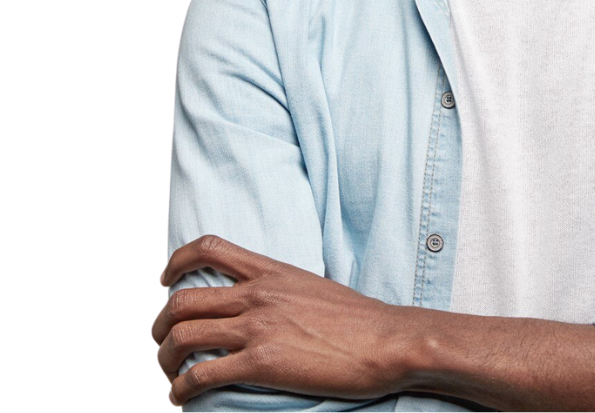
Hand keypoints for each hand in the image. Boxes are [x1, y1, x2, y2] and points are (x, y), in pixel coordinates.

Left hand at [152, 235, 408, 407]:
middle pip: (182, 300)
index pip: (209, 247)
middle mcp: (257, 293)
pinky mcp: (261, 362)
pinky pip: (200, 376)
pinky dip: (180, 391)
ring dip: (163, 361)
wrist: (385, 340)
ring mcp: (258, 327)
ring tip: (169, 377)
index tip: (165, 281)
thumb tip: (254, 303)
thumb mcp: (311, 287)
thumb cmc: (356, 320)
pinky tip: (182, 401)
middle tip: (160, 344)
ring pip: (181, 337)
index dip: (177, 262)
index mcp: (271, 270)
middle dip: (159, 326)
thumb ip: (278, 290)